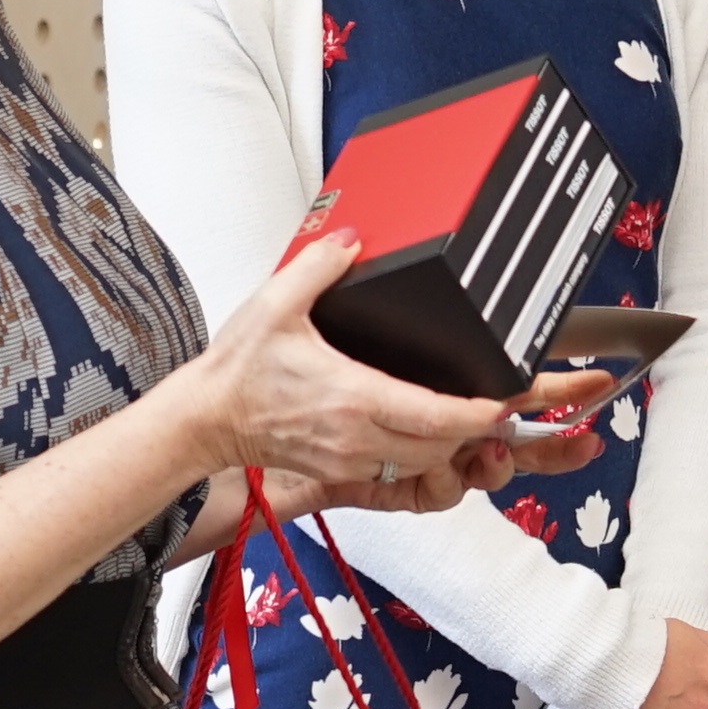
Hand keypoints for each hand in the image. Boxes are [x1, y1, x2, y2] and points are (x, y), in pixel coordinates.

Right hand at [189, 232, 521, 509]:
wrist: (206, 418)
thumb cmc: (237, 371)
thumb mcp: (275, 303)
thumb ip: (319, 265)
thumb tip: (351, 239)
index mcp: (351, 397)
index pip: (435, 417)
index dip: (478, 413)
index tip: (501, 400)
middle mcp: (355, 436)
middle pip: (441, 446)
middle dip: (474, 429)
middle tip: (495, 403)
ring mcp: (349, 458)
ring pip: (422, 463)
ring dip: (449, 445)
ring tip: (466, 417)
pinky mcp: (339, 469)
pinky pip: (395, 469)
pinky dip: (419, 455)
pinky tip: (424, 431)